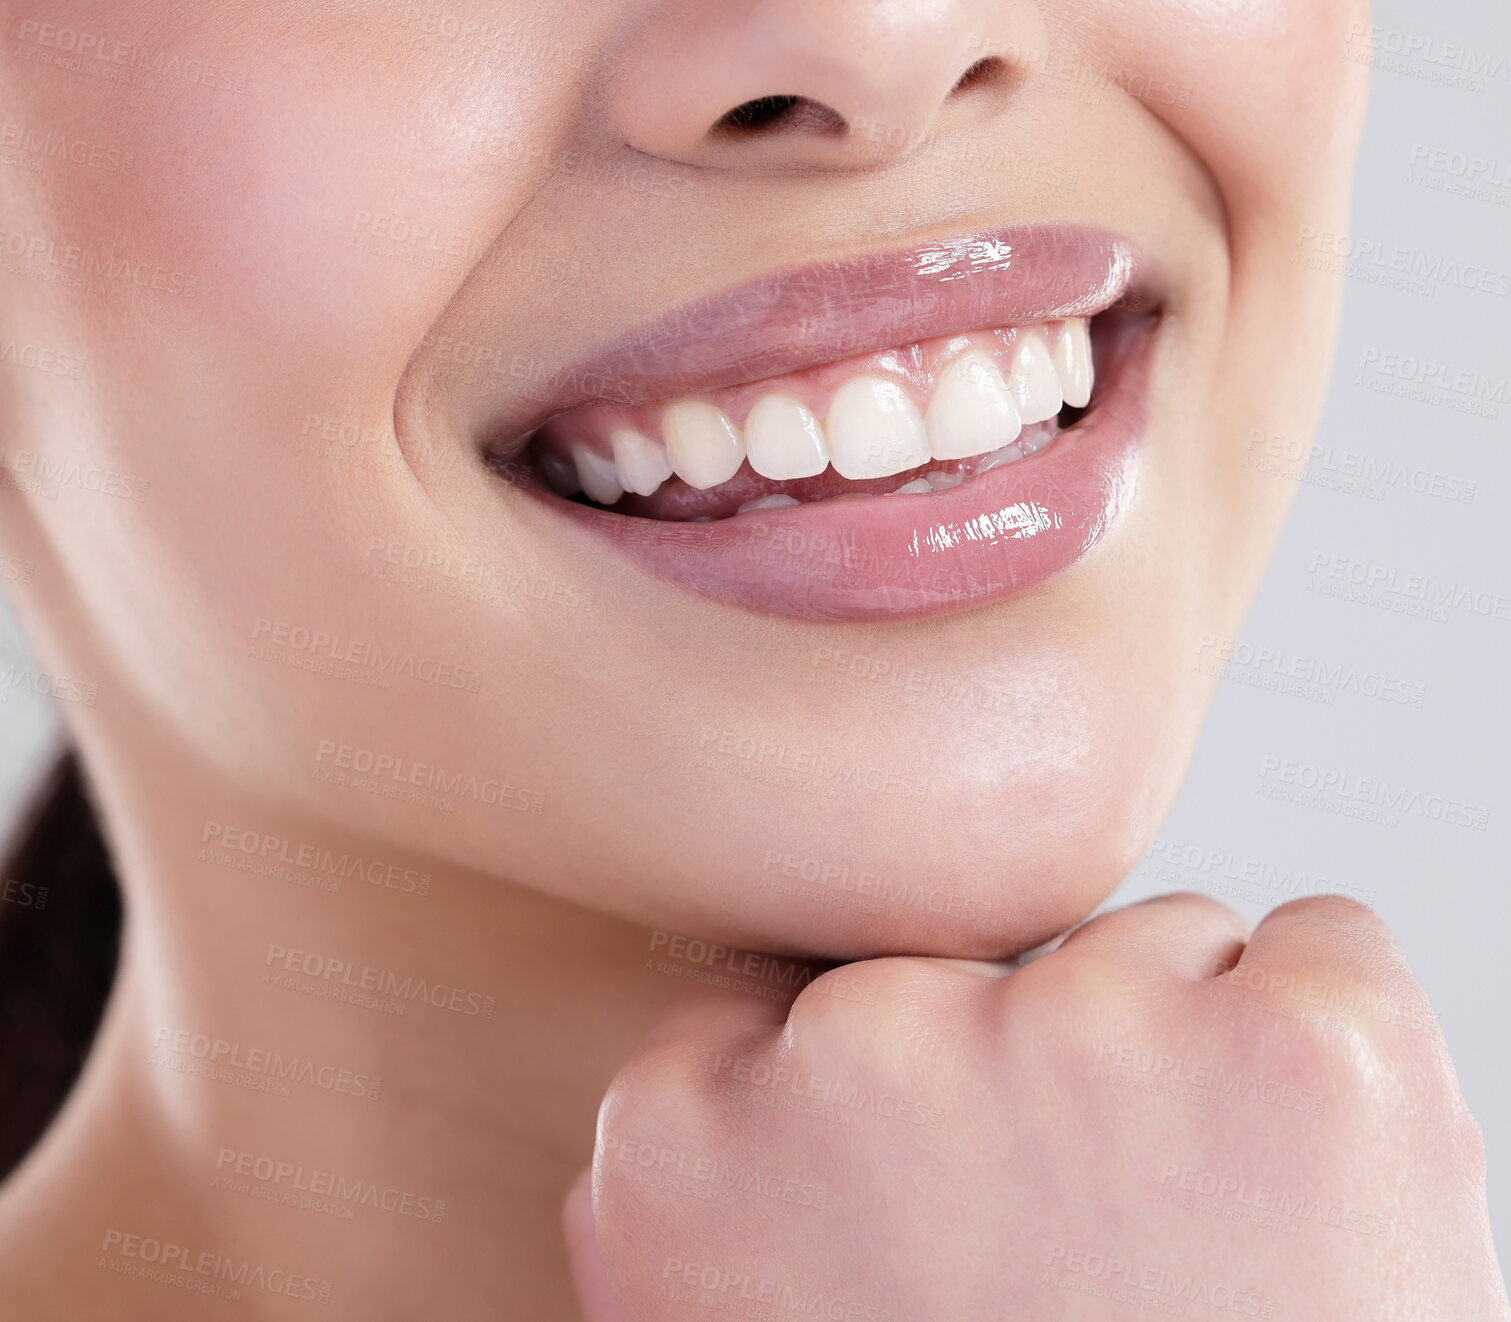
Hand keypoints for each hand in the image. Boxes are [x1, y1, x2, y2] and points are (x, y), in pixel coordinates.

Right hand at [567, 895, 1508, 1319]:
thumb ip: (730, 1200)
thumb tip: (751, 1071)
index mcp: (682, 1151)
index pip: (768, 994)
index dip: (874, 1081)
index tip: (930, 1172)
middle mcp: (861, 1054)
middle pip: (968, 963)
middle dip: (1028, 1074)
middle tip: (1080, 1272)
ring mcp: (1082, 1033)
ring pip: (1144, 951)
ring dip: (1178, 1071)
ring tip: (1199, 1266)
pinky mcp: (1304, 1051)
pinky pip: (1319, 947)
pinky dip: (1328, 1039)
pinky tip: (1315, 1197)